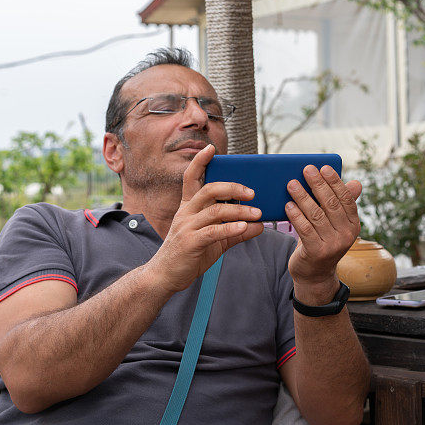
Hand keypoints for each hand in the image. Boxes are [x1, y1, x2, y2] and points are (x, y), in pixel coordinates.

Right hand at [149, 145, 264, 293]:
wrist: (165, 276)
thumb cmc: (189, 255)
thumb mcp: (215, 241)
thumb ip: (236, 231)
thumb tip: (259, 225)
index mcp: (188, 207)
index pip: (191, 178)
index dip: (199, 162)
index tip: (211, 148)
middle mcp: (186, 213)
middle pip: (209, 190)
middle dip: (233, 187)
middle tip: (253, 192)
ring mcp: (187, 227)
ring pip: (215, 210)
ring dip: (239, 211)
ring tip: (257, 214)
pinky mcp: (190, 243)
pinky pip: (213, 231)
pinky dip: (230, 228)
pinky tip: (245, 227)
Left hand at [285, 165, 362, 285]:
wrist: (315, 274)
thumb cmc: (322, 242)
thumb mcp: (334, 224)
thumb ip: (341, 204)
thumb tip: (357, 183)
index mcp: (353, 225)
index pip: (346, 199)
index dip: (335, 182)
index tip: (324, 167)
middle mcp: (346, 235)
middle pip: (330, 204)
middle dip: (317, 184)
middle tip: (306, 169)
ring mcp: (332, 245)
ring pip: (316, 215)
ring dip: (302, 197)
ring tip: (291, 184)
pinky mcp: (316, 252)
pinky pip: (304, 229)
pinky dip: (296, 215)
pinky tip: (288, 205)